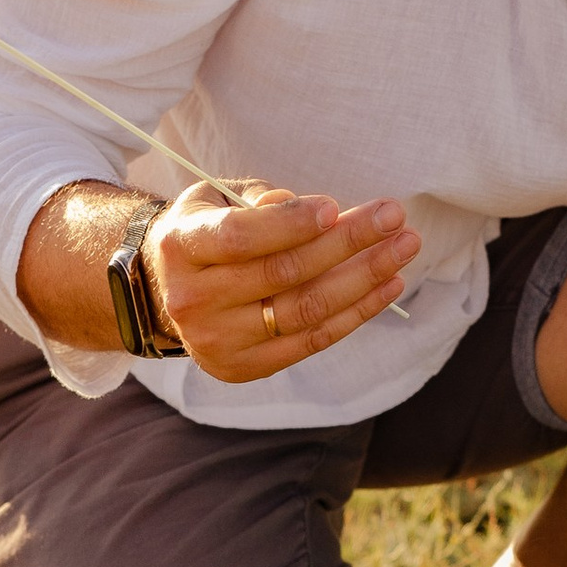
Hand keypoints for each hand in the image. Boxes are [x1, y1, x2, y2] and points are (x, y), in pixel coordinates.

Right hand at [148, 179, 412, 382]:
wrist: (164, 290)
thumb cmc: (206, 231)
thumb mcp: (216, 199)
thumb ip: (260, 199)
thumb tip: (319, 213)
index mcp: (181, 247)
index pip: (240, 237)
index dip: (291, 223)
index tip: (336, 207)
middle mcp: (192, 299)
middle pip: (283, 273)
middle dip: (348, 242)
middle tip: (394, 216)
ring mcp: (216, 341)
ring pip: (305, 310)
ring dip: (364, 278)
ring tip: (403, 247)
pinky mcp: (243, 368)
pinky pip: (312, 340)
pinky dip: (356, 313)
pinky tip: (389, 284)